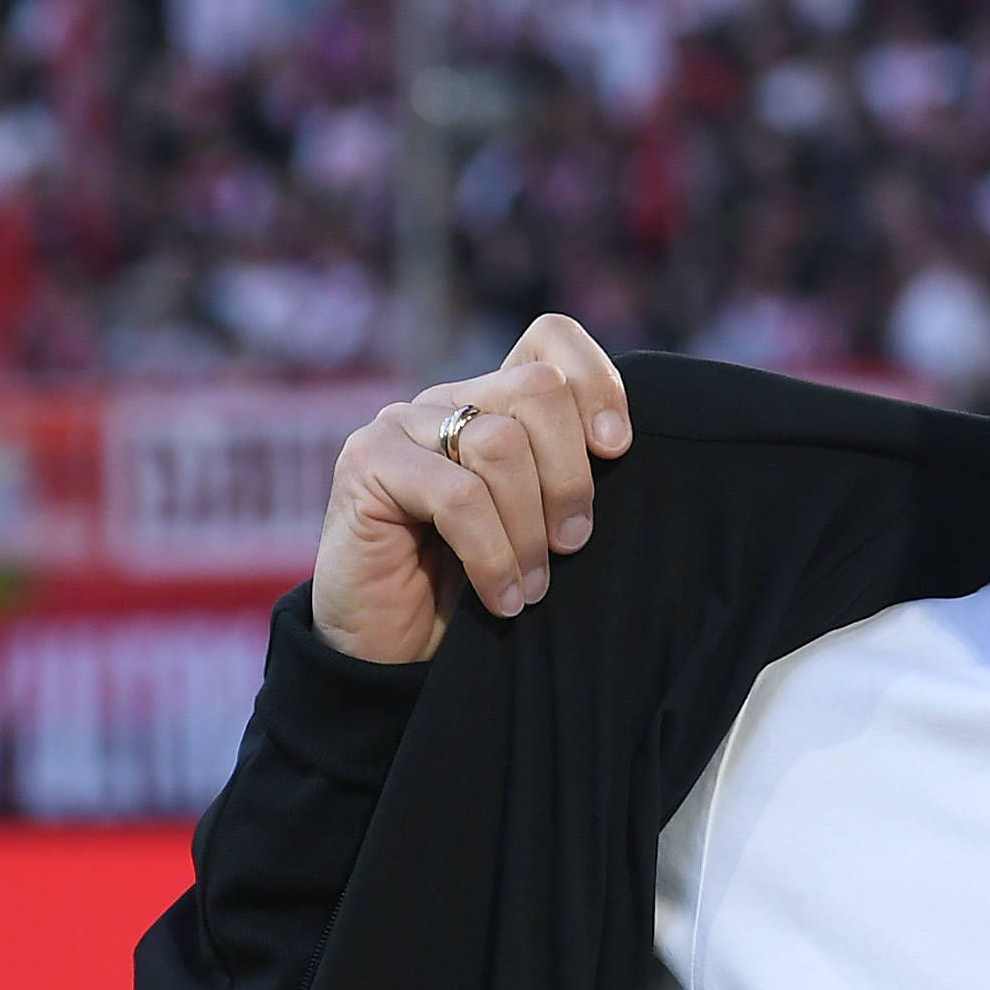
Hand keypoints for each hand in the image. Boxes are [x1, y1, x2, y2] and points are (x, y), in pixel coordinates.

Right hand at [312, 314, 632, 664]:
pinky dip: (493, 555)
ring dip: (530, 527)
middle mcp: (447, 400)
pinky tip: (504, 596)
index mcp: (495, 401)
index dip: (598, 382)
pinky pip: (458, 497)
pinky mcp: (366, 463)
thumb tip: (622, 446)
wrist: (394, 651)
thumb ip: (568, 477)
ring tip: (534, 585)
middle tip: (573, 544)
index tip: (618, 449)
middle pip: (538, 389)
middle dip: (571, 476)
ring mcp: (401, 425)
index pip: (551, 338)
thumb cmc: (479, 587)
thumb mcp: (541, 524)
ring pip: (501, 444)